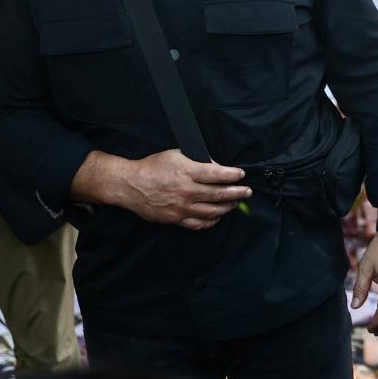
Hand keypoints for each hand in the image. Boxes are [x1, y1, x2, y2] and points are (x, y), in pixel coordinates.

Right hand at [112, 149, 249, 229]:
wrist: (130, 185)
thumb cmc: (153, 167)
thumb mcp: (176, 155)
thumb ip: (198, 160)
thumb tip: (216, 166)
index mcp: (187, 172)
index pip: (218, 174)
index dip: (233, 175)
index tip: (241, 175)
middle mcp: (187, 191)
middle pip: (219, 194)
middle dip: (237, 193)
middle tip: (247, 191)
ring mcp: (182, 207)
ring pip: (213, 210)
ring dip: (228, 207)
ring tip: (235, 203)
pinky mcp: (176, 219)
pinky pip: (200, 223)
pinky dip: (212, 220)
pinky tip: (218, 216)